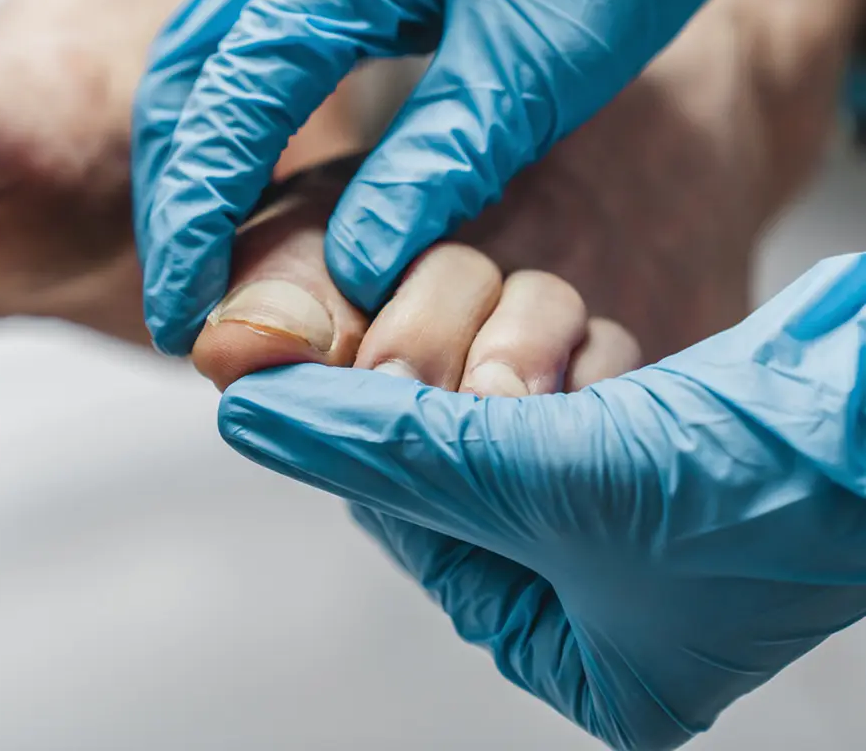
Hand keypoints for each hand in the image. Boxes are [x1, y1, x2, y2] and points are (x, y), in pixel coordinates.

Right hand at [133, 0, 865, 354]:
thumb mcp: (536, 61)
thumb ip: (437, 161)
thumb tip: (356, 267)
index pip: (228, 93)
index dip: (195, 213)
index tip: (184, 308)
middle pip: (189, 76)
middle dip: (175, 197)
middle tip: (181, 303)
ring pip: (210, 63)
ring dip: (198, 167)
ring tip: (205, 266)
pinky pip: (256, 51)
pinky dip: (240, 131)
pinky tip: (257, 194)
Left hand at [217, 254, 865, 749]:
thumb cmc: (761, 485)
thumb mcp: (546, 476)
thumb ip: (391, 446)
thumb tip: (258, 417)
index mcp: (591, 665)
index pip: (425, 547)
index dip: (387, 462)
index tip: (347, 387)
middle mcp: (612, 600)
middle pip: (466, 480)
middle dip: (472, 410)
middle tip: (487, 373)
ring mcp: (640, 515)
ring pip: (514, 415)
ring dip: (531, 369)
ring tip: (587, 375)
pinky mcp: (665, 437)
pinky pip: (571, 382)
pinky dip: (574, 353)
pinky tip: (610, 355)